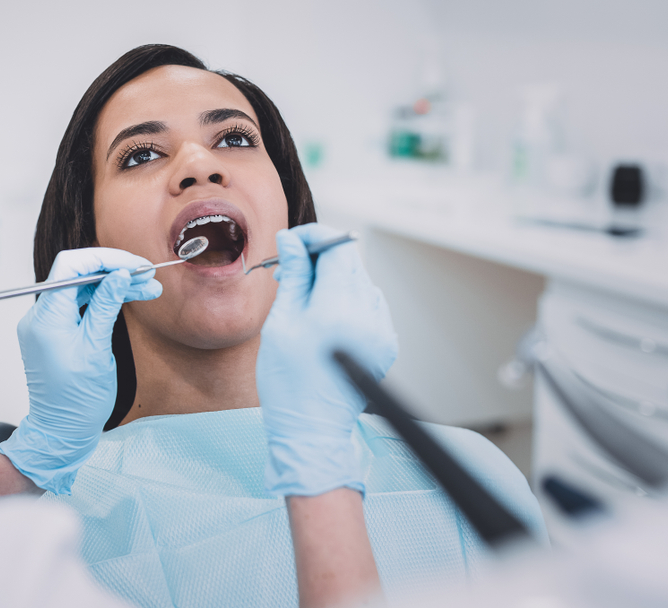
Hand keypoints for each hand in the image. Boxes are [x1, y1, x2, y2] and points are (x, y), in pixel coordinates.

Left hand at [0, 247, 161, 494]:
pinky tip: (130, 299)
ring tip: (149, 289)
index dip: (104, 259)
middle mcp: (40, 316)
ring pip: (82, 289)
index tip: (134, 265)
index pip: (70, 267)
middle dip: (114, 271)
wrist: (62, 431)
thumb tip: (119, 275)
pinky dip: (103, 301)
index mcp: (46, 318)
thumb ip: (105, 307)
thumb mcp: (97, 350)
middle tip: (148, 276)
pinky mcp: (55, 333)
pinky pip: (79, 306)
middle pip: (77, 275)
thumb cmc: (78, 399)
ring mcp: (47, 324)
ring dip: (114, 286)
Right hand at [258, 223, 397, 496]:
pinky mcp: (386, 343)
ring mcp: (382, 330)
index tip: (293, 244)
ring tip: (306, 299)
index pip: (338, 247)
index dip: (315, 238)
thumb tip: (292, 242)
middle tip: (292, 271)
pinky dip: (349, 300)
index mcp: (339, 308)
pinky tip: (326, 319)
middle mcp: (369, 316)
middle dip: (321, 258)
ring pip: (361, 281)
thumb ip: (293, 277)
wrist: (311, 430)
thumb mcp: (281, 324)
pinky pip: (370, 305)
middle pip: (351, 262)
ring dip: (335, 279)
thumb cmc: (288, 382)